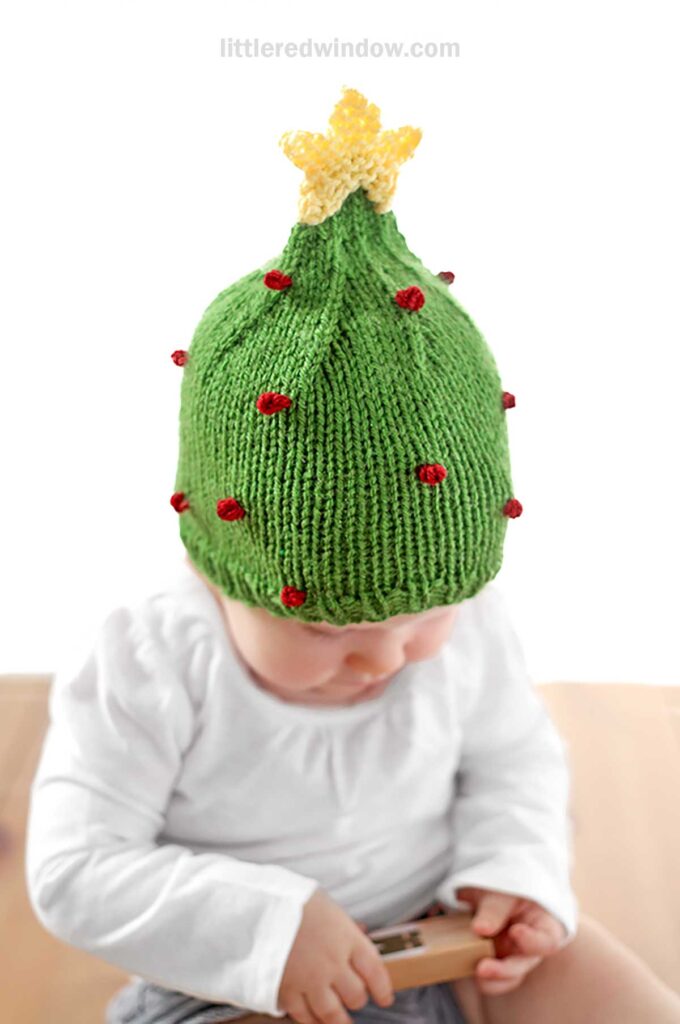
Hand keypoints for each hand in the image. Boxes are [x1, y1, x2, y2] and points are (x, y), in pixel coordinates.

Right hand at [278, 887, 394, 1023]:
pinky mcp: (287, 993)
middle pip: (356, 995)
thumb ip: (345, 925)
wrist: (257, 908)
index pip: (376, 971)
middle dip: (357, 998)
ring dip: (339, 1019)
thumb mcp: (326, 905)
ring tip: (341, 1020)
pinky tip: (314, 1019)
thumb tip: (361, 933)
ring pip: (333, 1014)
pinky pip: (305, 1017)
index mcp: (346, 938)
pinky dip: (312, 1021)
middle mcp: (332, 963)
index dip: (383, 989)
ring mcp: (310, 981)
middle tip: (355, 998)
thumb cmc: (292, 900)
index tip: (385, 998)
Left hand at [456, 886, 566, 995]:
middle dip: (504, 970)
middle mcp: (530, 947)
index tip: (515, 930)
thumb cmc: (506, 887)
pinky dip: (482, 978)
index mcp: (544, 926)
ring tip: (475, 971)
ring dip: (492, 979)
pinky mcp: (497, 963)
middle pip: (523, 964)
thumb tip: (481, 929)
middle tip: (482, 968)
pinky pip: (492, 979)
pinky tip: (468, 970)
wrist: (491, 888)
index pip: (547, 941)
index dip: (533, 940)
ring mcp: (514, 957)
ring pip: (508, 977)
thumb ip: (494, 909)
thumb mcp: (502, 892)